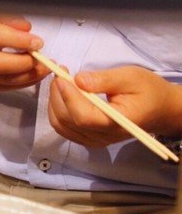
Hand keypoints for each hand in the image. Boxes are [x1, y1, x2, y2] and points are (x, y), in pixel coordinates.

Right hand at [0, 11, 49, 92]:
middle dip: (26, 63)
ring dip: (28, 76)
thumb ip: (11, 20)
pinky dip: (20, 84)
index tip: (37, 42)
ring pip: (2, 79)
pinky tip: (31, 75)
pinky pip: (1, 88)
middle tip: (41, 59)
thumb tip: (26, 29)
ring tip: (42, 68)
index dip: (20, 42)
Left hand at [49, 65, 181, 148]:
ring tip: (61, 81)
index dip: (67, 96)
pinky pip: (64, 128)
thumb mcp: (130, 77)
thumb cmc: (147, 90)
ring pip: (61, 125)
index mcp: (116, 123)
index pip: (82, 116)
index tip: (60, 75)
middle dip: (57, 95)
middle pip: (67, 120)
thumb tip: (78, 80)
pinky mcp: (89, 139)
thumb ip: (103, 80)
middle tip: (58, 73)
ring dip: (54, 102)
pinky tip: (63, 94)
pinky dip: (57, 110)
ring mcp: (95, 140)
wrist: (159, 109)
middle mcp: (104, 136)